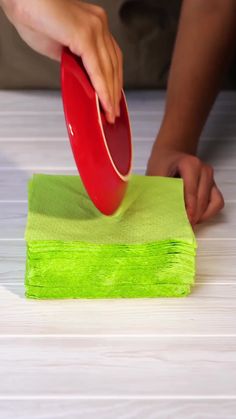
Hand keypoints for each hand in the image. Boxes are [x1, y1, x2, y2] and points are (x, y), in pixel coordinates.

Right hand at [0, 0, 122, 122]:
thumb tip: (80, 78)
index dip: (113, 82)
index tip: (112, 99)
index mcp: (94, 25)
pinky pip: (97, 68)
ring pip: (109, 69)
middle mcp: (98, 24)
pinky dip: (102, 89)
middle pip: (114, 64)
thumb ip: (73, 62)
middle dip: (114, 92)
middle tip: (113, 112)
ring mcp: (94, 28)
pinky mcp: (85, 35)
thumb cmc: (33, 17)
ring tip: (109, 112)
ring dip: (109, 94)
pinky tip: (103, 102)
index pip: (111, 58)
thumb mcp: (59, 48)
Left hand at [146, 147, 223, 224]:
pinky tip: (196, 217)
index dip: (188, 209)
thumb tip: (157, 211)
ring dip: (202, 215)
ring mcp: (211, 178)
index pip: (191, 192)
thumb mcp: (155, 175)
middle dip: (193, 215)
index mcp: (190, 164)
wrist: (171, 155)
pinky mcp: (213, 186)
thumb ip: (159, 191)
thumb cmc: (162, 164)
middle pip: (202, 199)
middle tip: (183, 226)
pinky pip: (216, 203)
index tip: (184, 222)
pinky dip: (208, 212)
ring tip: (189, 223)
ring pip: (213, 203)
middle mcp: (204, 170)